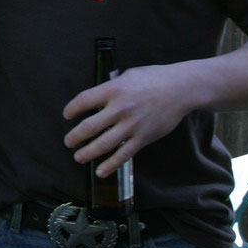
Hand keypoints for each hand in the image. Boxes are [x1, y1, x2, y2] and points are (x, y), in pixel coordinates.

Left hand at [63, 65, 189, 176]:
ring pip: (103, 144)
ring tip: (78, 157)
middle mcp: (120, 108)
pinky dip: (110, 165)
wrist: (180, 89)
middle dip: (74, 137)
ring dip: (87, 153)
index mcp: (113, 89)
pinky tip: (100, 171)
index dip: (71, 110)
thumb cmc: (153, 79)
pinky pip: (123, 154)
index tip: (67, 115)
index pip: (83, 101)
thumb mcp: (128, 76)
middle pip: (89, 127)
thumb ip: (111, 87)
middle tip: (68, 142)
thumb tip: (96, 98)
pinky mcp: (143, 137)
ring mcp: (131, 125)